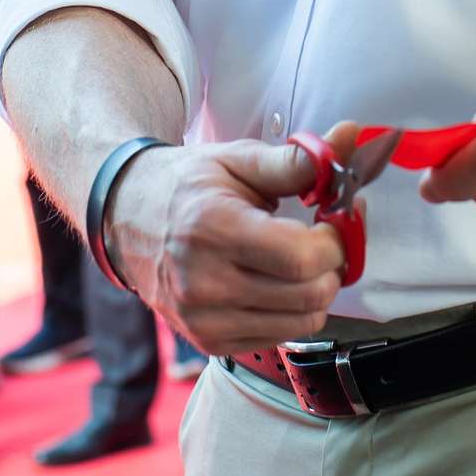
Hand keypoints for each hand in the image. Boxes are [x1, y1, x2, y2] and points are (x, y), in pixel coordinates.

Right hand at [106, 129, 362, 357]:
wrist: (124, 218)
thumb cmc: (185, 185)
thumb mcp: (237, 160)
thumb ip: (297, 159)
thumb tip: (351, 135)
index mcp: (213, 227)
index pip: (302, 258)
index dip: (335, 241)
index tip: (335, 220)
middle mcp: (203, 281)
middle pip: (309, 295)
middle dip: (333, 266)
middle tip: (325, 240)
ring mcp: (202, 318)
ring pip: (301, 322)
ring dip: (317, 291)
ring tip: (301, 261)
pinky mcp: (207, 341)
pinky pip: (277, 337)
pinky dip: (289, 312)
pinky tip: (274, 282)